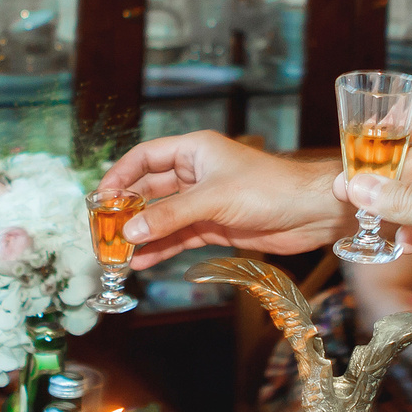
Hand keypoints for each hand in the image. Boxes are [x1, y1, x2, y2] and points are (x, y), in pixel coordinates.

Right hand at [99, 132, 358, 264]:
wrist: (312, 212)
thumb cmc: (269, 188)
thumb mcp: (213, 200)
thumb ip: (169, 216)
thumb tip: (130, 232)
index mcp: (194, 150)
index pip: (145, 158)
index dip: (120, 176)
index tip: (100, 198)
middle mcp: (197, 173)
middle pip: (150, 190)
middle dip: (128, 212)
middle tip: (105, 233)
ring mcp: (205, 201)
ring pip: (164, 217)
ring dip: (143, 234)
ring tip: (119, 254)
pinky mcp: (216, 226)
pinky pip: (180, 236)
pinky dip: (162, 248)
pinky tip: (143, 261)